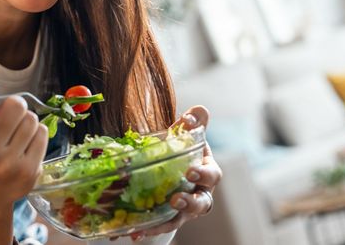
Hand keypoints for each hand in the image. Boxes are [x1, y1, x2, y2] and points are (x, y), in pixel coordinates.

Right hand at [0, 78, 48, 207]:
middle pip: (15, 106)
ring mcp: (10, 165)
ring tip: (15, 131)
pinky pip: (42, 133)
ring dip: (25, 120)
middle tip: (7, 115)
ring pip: (31, 119)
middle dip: (13, 105)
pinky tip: (24, 143)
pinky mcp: (30, 171)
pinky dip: (36, 133)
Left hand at [111, 106, 221, 241]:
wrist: (170, 166)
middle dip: (190, 203)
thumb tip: (198, 111)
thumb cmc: (181, 149)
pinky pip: (158, 226)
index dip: (204, 175)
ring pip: (180, 219)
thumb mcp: (186, 135)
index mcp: (206, 172)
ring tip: (149, 225)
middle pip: (202, 204)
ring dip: (166, 222)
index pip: (212, 175)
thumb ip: (193, 123)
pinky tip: (132, 233)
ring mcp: (184, 209)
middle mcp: (199, 194)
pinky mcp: (168, 217)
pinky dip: (146, 229)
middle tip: (176, 200)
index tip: (191, 172)